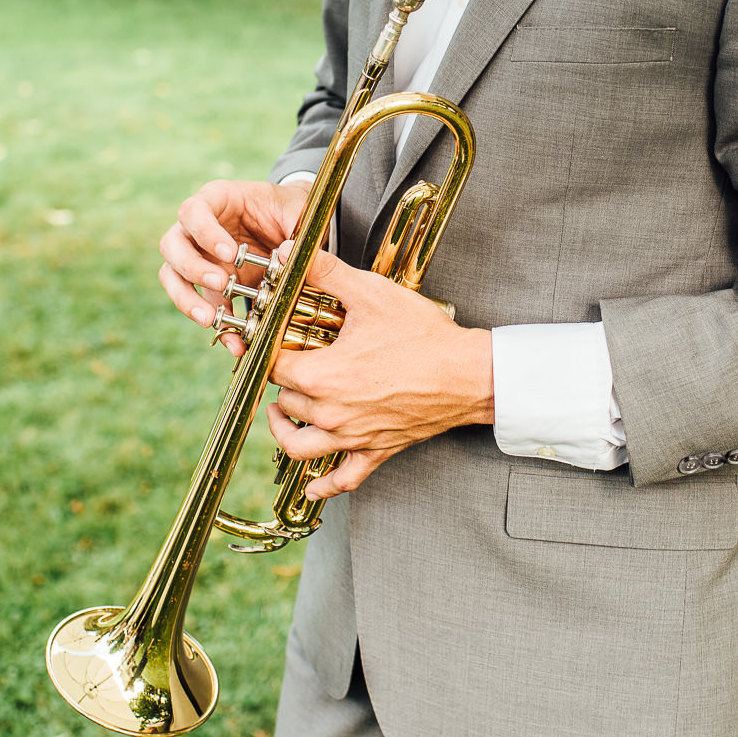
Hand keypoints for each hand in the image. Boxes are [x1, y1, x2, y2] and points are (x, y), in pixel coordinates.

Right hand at [158, 179, 309, 353]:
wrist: (288, 223)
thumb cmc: (287, 209)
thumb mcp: (298, 209)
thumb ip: (294, 229)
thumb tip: (285, 256)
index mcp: (216, 199)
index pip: (194, 211)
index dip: (205, 232)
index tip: (230, 253)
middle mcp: (196, 227)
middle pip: (172, 244)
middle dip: (191, 267)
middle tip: (220, 283)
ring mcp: (197, 256)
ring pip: (172, 275)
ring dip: (187, 299)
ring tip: (210, 318)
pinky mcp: (206, 284)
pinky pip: (199, 304)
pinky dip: (215, 324)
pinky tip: (234, 341)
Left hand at [264, 249, 493, 499]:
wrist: (469, 374)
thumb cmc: (424, 337)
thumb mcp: (371, 294)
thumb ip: (325, 271)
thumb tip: (292, 251)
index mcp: (321, 376)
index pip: (272, 366)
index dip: (267, 349)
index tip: (272, 339)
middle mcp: (331, 413)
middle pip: (283, 401)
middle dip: (282, 381)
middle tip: (289, 362)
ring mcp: (352, 437)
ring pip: (298, 446)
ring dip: (284, 429)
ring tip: (283, 411)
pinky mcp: (376, 450)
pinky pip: (342, 480)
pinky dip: (323, 485)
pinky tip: (313, 483)